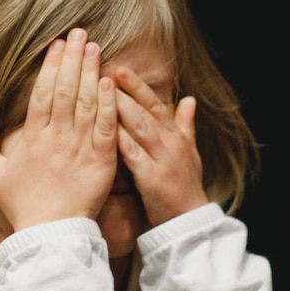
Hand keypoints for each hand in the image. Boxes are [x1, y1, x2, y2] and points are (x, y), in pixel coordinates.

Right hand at [0, 29, 117, 230]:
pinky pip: (105, 128)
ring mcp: (79, 149)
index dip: (50, 67)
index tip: (57, 45)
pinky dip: (108, 104)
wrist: (50, 236)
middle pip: (65, 91)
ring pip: (86, 104)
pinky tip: (110, 82)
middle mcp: (55, 139)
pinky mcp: (100, 162)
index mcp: (31, 139)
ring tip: (96, 48)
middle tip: (80, 34)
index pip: (42, 94)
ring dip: (92, 73)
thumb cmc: (22, 206)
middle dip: (73, 60)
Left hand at [114, 66, 208, 226]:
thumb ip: (185, 125)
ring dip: (120, 107)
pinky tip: (103, 128)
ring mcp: (162, 158)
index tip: (119, 68)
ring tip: (100, 90)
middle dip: (124, 89)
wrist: (189, 222)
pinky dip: (119, 140)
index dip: (137, 85)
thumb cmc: (185, 187)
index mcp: (174, 135)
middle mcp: (169, 142)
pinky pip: (133, 154)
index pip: (154, 103)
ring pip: (139, 126)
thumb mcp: (189, 153)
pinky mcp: (152, 177)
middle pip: (144, 109)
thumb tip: (189, 99)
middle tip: (103, 70)